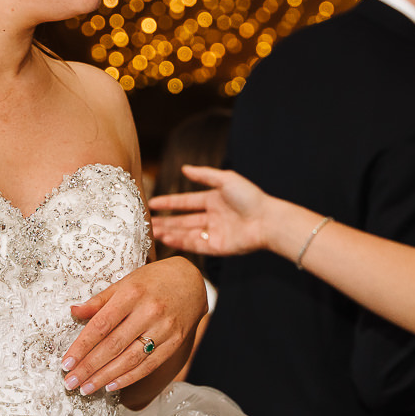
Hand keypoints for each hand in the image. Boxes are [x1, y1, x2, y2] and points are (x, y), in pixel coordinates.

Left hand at [60, 256, 206, 395]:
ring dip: (106, 377)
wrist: (191, 281)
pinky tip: (111, 385)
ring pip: (131, 359)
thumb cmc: (152, 280)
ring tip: (87, 388)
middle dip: (89, 367)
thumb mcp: (125, 282)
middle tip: (71, 382)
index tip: (66, 363)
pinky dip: (129, 378)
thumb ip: (99, 300)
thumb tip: (73, 312)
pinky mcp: (176, 341)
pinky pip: (149, 365)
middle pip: (113, 345)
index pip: (101, 325)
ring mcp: (165, 328)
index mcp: (132, 293)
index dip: (82, 346)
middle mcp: (149, 311)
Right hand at [149, 165, 272, 255]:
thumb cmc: (250, 197)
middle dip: (166, 221)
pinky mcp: (217, 247)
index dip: (170, 203)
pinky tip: (167, 239)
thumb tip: (184, 168)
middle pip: (184, 220)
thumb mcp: (226, 180)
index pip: (186, 202)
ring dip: (170, 233)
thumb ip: (205, 175)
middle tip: (147, 223)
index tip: (153, 203)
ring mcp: (214, 233)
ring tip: (152, 232)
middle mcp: (213, 217)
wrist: (267, 220)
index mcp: (214, 200)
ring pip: (186, 233)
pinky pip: (195, 245)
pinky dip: (180, 242)